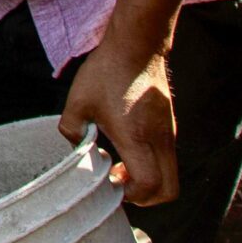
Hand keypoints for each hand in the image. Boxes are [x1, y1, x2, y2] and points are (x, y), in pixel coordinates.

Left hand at [58, 32, 177, 205]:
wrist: (137, 45)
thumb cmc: (107, 72)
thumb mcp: (78, 101)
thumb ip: (71, 129)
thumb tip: (75, 146)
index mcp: (137, 137)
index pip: (149, 185)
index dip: (132, 195)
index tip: (111, 184)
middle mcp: (159, 139)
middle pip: (169, 190)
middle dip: (146, 197)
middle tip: (119, 183)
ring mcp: (168, 132)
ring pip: (170, 174)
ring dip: (148, 179)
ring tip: (120, 165)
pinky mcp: (169, 124)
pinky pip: (167, 157)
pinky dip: (152, 163)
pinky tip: (128, 146)